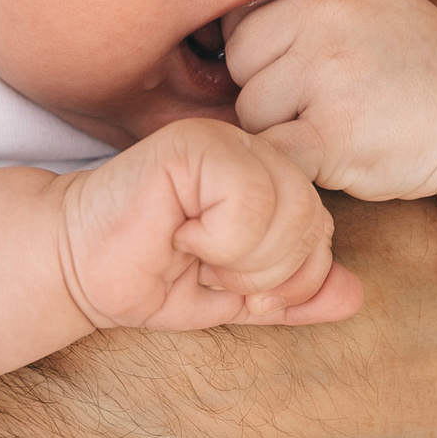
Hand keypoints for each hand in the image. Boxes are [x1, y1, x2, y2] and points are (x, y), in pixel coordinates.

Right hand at [55, 118, 360, 330]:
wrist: (78, 270)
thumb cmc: (150, 277)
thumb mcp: (237, 297)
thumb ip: (294, 293)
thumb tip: (358, 296)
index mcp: (267, 177)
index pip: (323, 229)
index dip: (290, 277)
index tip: (233, 287)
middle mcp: (252, 150)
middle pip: (314, 219)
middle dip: (267, 273)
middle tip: (212, 271)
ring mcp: (224, 140)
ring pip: (288, 208)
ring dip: (242, 258)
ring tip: (195, 252)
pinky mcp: (194, 143)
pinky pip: (248, 199)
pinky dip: (219, 238)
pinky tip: (179, 233)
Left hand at [226, 0, 436, 201]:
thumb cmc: (401, 62)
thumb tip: (196, 17)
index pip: (248, 13)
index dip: (272, 50)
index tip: (318, 62)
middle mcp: (329, 9)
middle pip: (241, 60)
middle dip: (271, 87)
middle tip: (329, 96)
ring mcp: (333, 71)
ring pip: (251, 110)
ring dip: (283, 128)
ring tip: (338, 120)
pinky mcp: (337, 133)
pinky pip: (271, 152)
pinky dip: (288, 163)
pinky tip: (328, 153)